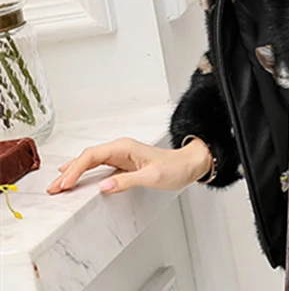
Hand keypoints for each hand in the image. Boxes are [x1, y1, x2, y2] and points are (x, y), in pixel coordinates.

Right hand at [45, 136, 212, 195]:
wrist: (189, 165)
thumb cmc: (175, 168)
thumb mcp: (152, 176)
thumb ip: (127, 181)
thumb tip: (104, 186)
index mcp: (125, 147)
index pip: (92, 156)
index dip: (76, 169)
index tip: (65, 184)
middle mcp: (121, 148)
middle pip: (87, 157)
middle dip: (69, 171)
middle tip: (53, 188)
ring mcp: (121, 155)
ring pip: (91, 161)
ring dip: (74, 172)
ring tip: (58, 185)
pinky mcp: (123, 164)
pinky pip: (98, 166)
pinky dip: (84, 173)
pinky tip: (75, 178)